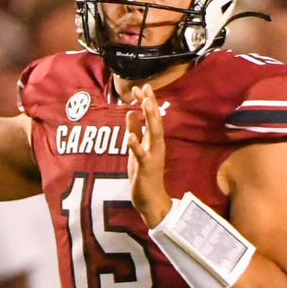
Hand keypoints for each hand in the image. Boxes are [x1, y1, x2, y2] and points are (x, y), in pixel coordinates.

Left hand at [126, 84, 171, 229]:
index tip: (141, 87)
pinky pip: (141, 155)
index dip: (147, 102)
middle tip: (146, 88)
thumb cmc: (144, 176)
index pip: (152, 118)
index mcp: (153, 142)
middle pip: (156, 121)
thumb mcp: (136, 150)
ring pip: (154, 134)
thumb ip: (135, 132)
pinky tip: (130, 136)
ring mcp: (152, 157)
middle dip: (151, 104)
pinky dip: (136, 145)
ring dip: (150, 118)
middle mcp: (156, 146)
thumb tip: (130, 113)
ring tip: (145, 103)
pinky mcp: (146, 169)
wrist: (151, 201)